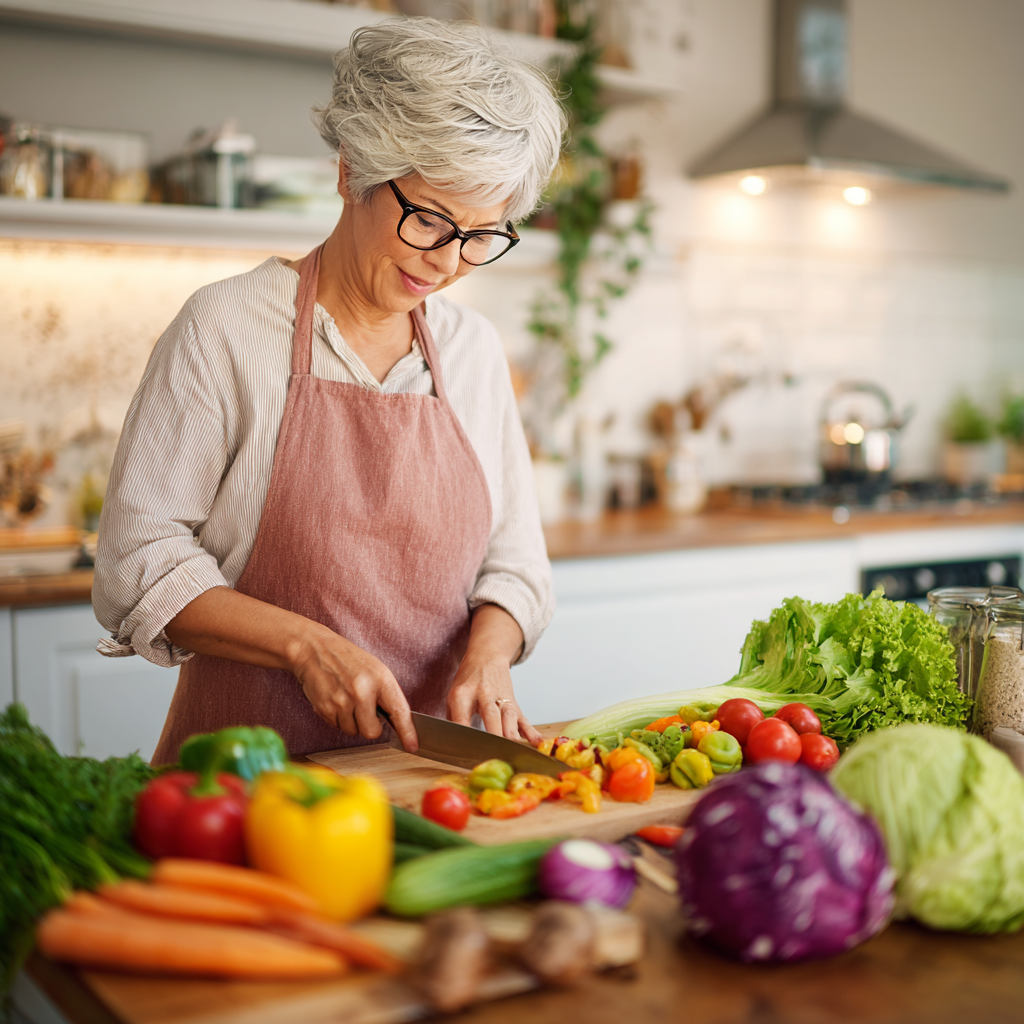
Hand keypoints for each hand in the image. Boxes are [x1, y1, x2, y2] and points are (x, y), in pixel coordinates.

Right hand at [290, 630, 418, 752]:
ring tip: (346, 699)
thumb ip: (386, 694)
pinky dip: (337, 718)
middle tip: (364, 710)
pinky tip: (335, 699)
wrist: (315, 650)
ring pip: (353, 731)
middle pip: (372, 732)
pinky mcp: (324, 708)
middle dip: (369, 726)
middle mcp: (362, 691)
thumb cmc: (349, 660)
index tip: (412, 746)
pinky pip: (336, 727)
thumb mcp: (375, 669)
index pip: (399, 711)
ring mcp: (342, 701)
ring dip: (351, 721)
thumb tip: (396, 723)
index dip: (407, 731)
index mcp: (380, 678)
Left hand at [446, 604, 540, 745]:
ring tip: (514, 752)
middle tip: (494, 754)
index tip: (465, 751)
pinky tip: (537, 743)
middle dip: (494, 736)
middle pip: (490, 716)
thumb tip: (452, 745)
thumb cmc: (468, 681)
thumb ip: (453, 719)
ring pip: (509, 718)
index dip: (464, 734)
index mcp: (463, 693)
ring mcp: (501, 698)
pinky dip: (531, 732)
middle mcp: (484, 694)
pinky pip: (523, 719)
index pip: (462, 717)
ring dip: (512, 736)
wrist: (487, 656)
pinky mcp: (514, 703)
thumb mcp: (453, 695)